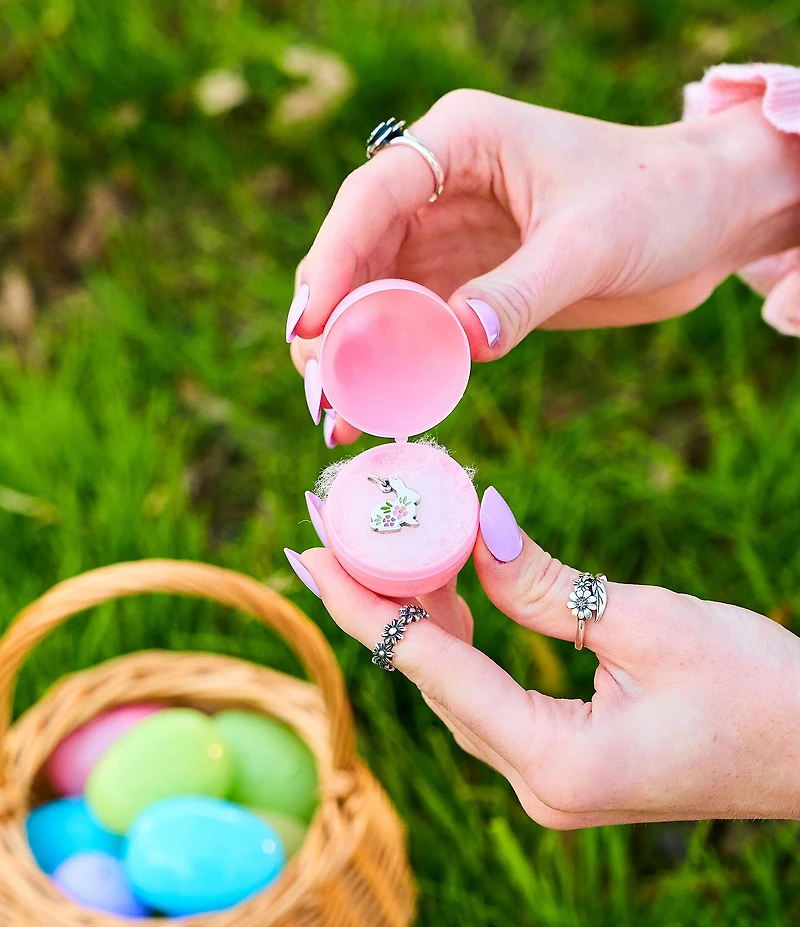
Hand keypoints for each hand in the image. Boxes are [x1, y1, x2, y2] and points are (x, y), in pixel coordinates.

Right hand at [288, 90, 799, 441]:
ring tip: (336, 414)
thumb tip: (457, 343)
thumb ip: (521, 292)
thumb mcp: (591, 241)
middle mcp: (441, 188)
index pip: (372, 198)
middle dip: (331, 322)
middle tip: (317, 388)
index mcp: (461, 142)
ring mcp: (449, 239)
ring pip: (376, 298)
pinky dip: (394, 369)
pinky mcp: (468, 286)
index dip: (333, 263)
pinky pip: (414, 329)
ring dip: (353, 356)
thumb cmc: (660, 200)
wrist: (707, 220)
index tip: (310, 328)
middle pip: (357, 254)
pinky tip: (378, 409)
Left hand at [288, 488, 799, 827]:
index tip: (308, 549)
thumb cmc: (759, 689)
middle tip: (334, 530)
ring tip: (380, 546)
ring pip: (454, 688)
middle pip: (428, 680)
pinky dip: (461, 641)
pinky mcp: (563, 762)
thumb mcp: (649, 621)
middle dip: (378, 601)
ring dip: (418, 616)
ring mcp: (547, 781)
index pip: (429, 668)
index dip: (363, 602)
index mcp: (554, 762)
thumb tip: (480, 524)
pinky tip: (444, 590)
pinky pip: (488, 695)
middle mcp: (537, 785)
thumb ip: (545, 583)